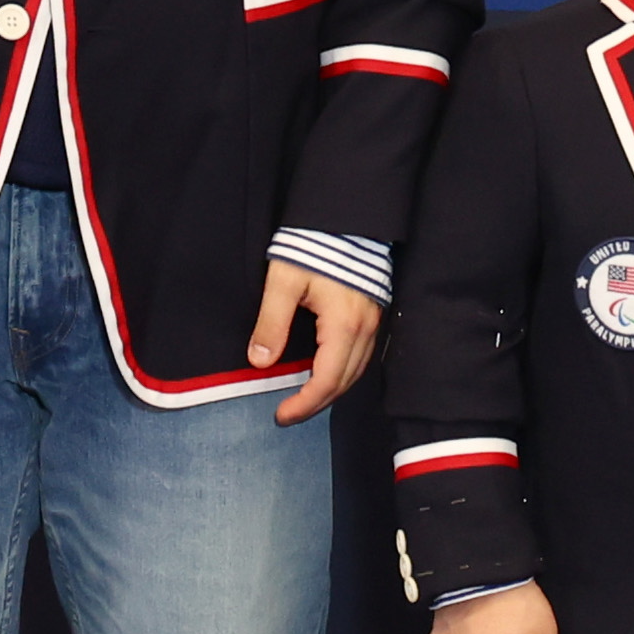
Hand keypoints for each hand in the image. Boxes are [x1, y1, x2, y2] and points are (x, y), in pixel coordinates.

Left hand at [253, 261, 386, 422]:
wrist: (346, 218)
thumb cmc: (314, 247)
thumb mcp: (283, 282)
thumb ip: (271, 323)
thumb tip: (259, 361)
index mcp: (343, 327)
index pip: (325, 381)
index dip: (303, 404)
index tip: (280, 415)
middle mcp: (365, 331)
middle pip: (344, 383)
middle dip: (316, 404)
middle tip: (288, 414)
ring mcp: (373, 324)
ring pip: (356, 373)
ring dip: (331, 392)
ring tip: (305, 400)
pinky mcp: (373, 316)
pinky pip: (361, 358)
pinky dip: (342, 374)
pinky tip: (325, 374)